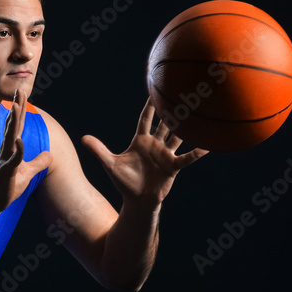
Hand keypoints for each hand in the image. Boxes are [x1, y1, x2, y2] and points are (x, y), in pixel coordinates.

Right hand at [0, 89, 51, 215]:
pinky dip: (17, 150)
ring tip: (16, 105)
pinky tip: (20, 141)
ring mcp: (6, 160)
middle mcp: (7, 151)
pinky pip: (13, 160)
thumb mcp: (28, 173)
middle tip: (19, 89)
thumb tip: (50, 154)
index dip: (21, 109)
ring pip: (11, 137)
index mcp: (12, 148)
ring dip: (14, 122)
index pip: (18, 125)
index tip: (22, 93)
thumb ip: (38, 162)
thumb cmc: (7, 187)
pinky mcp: (6, 172)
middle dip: (17, 107)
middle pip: (13, 125)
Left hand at [80, 97, 206, 206]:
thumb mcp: (110, 164)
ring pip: (177, 136)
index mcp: (140, 141)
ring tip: (197, 112)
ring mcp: (165, 154)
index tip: (154, 90)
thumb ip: (99, 150)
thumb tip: (82, 138)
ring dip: (186, 125)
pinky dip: (197, 152)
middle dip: (171, 110)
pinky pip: (186, 157)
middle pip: (164, 123)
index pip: (145, 119)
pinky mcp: (173, 166)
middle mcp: (155, 144)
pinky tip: (208, 145)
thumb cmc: (124, 182)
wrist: (137, 201)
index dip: (149, 106)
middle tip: (181, 93)